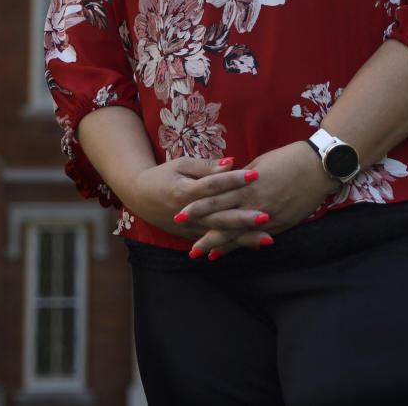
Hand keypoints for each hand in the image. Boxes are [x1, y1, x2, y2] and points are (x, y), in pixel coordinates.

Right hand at [122, 156, 269, 247]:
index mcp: (184, 192)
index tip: (255, 173)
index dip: (233, 179)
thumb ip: (206, 166)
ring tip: (267, 238)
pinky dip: (234, 245)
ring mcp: (190, 228)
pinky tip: (253, 246)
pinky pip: (216, 242)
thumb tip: (231, 162)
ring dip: (244, 238)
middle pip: (218, 216)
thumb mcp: (181, 164)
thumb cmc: (163, 175)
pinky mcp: (192, 236)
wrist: (139, 196)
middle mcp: (187, 214)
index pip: (212, 186)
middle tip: (266, 215)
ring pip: (220, 235)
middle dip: (243, 218)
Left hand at [183, 141, 338, 258]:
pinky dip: (242, 245)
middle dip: (203, 233)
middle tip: (187, 246)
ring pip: (238, 234)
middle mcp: (254, 202)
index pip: (216, 198)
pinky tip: (231, 252)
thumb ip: (242, 176)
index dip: (198, 207)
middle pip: (223, 220)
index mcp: (247, 184)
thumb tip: (228, 182)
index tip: (180, 213)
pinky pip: (256, 238)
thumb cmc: (289, 158)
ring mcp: (268, 216)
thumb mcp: (261, 162)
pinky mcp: (280, 224)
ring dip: (220, 245)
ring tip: (203, 255)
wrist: (318, 167)